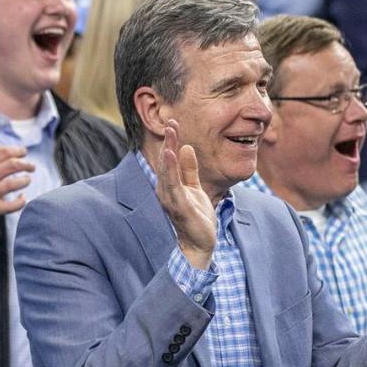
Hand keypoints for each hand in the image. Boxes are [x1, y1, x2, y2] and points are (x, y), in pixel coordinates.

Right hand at [0, 142, 34, 218]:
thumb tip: (5, 147)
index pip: (3, 152)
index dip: (17, 150)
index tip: (24, 152)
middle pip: (11, 165)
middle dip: (26, 164)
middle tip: (32, 166)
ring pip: (12, 184)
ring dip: (25, 180)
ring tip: (27, 179)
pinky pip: (9, 206)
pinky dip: (20, 202)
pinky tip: (23, 198)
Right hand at [156, 120, 216, 269]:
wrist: (200, 244)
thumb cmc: (196, 218)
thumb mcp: (195, 188)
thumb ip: (189, 169)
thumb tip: (186, 147)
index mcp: (170, 185)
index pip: (169, 160)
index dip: (171, 141)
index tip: (174, 123)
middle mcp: (166, 191)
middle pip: (166, 162)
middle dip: (168, 141)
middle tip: (171, 121)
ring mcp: (171, 199)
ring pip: (168, 171)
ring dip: (169, 151)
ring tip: (171, 134)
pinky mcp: (179, 207)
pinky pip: (174, 185)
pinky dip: (172, 170)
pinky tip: (172, 155)